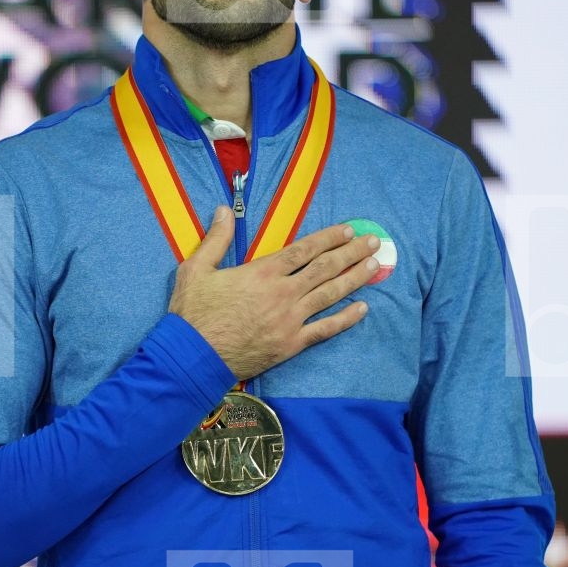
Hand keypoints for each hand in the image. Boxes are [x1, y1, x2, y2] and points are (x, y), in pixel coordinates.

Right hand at [168, 207, 379, 379]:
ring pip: (330, 294)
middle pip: (325, 268)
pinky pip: (325, 329)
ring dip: (355, 278)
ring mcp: (290, 319)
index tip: (348, 229)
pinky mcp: (291, 343)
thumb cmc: (192, 313)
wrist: (193, 357)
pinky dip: (346, 318)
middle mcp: (282, 292)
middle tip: (373, 242)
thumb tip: (223, 209)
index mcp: (262, 273)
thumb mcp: (196, 269)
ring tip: (375, 266)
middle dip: (351, 253)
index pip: (304, 250)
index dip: (329, 238)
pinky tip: (363, 308)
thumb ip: (215, 238)